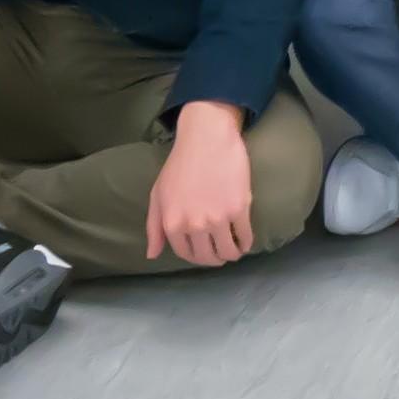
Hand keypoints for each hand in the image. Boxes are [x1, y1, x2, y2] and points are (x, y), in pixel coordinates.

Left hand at [144, 101, 258, 266]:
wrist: (207, 139)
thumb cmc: (179, 164)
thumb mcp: (158, 195)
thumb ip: (154, 227)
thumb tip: (153, 255)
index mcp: (172, 224)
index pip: (185, 253)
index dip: (196, 257)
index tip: (204, 254)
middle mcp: (193, 226)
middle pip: (207, 256)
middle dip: (215, 259)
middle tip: (221, 254)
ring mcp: (217, 219)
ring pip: (228, 251)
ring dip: (232, 255)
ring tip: (234, 250)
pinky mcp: (239, 209)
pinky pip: (245, 236)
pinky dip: (246, 242)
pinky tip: (245, 241)